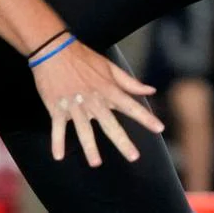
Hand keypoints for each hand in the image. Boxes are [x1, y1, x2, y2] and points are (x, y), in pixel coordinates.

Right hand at [32, 38, 164, 165]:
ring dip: (89, 147)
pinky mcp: (57, 107)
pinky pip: (57, 127)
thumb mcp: (109, 67)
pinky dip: (57, 141)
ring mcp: (74, 105)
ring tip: (95, 163)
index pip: (131, 106)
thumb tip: (150, 90)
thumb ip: (130, 82)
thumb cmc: (84, 58)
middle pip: (110, 123)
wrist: (54, 50)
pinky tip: (58, 156)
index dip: (146, 117)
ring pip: (84, 129)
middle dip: (122, 141)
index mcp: (107, 90)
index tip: (159, 128)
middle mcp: (93, 100)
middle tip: (133, 157)